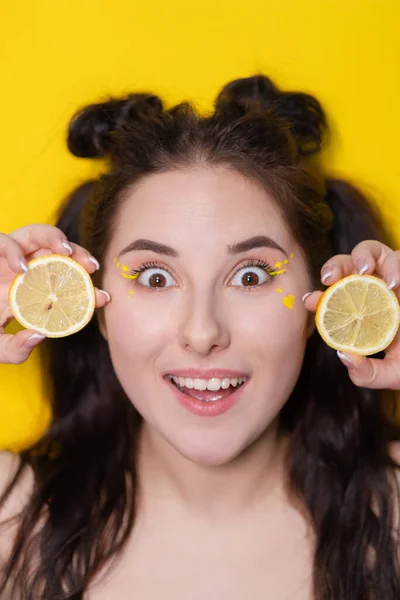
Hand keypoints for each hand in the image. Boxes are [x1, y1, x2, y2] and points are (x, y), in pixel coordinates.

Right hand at [0, 224, 110, 364]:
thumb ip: (14, 350)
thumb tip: (39, 336)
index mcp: (28, 294)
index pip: (64, 287)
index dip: (88, 290)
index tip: (105, 298)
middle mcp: (19, 272)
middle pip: (56, 254)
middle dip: (79, 256)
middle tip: (93, 266)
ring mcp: (3, 260)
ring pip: (34, 235)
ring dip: (55, 238)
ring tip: (68, 252)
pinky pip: (1, 240)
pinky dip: (12, 250)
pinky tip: (22, 268)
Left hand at [303, 240, 399, 389]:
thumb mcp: (394, 373)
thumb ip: (367, 374)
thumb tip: (343, 356)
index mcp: (365, 311)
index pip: (334, 298)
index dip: (318, 297)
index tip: (310, 301)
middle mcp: (377, 290)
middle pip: (346, 266)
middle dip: (333, 267)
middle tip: (329, 280)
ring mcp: (396, 277)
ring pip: (370, 251)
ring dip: (361, 257)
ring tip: (364, 273)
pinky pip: (399, 256)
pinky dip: (394, 265)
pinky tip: (393, 282)